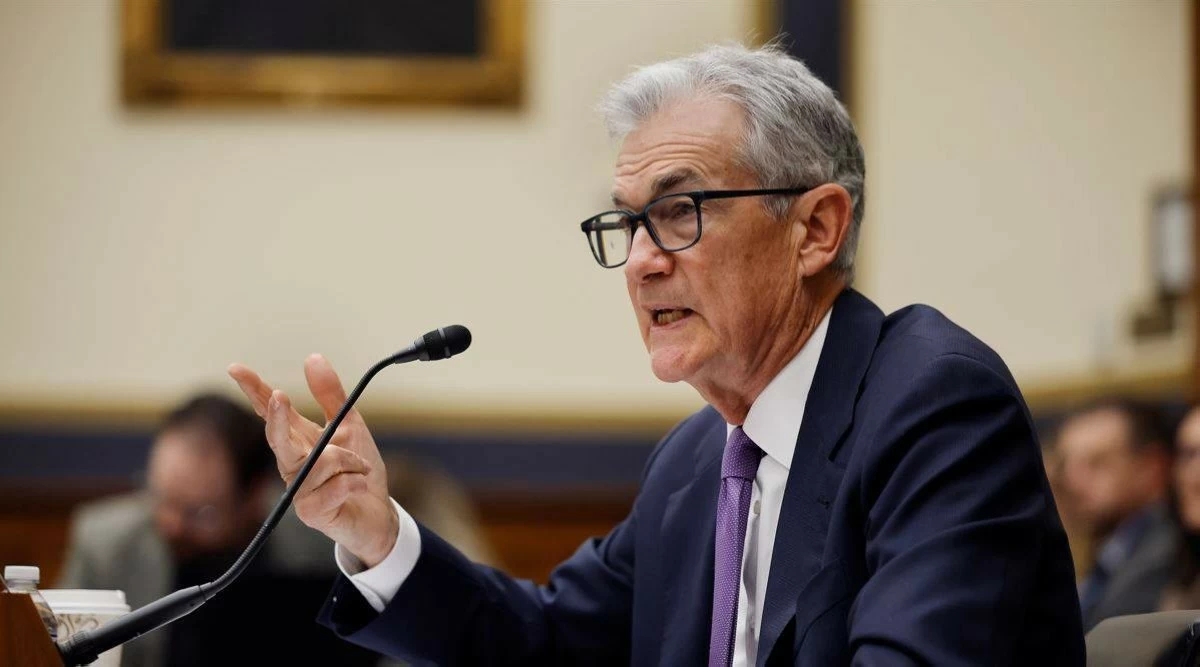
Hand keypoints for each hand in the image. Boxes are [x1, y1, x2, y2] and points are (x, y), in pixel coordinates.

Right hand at [228, 354, 397, 566]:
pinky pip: (337, 485)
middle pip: (276, 438)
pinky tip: (358, 487)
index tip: (236, 368)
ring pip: (323, 461)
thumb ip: (331, 395)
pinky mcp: (310, 512)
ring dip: (351, 459)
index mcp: (298, 440)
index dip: (253, 390)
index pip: (270, 412)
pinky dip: (356, 480)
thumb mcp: (350, 426)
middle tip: (279, 396)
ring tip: (361, 469)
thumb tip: (311, 358)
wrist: (377, 512)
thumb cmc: (359, 471)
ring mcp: (298, 490)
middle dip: (277, 418)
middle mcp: (292, 464)